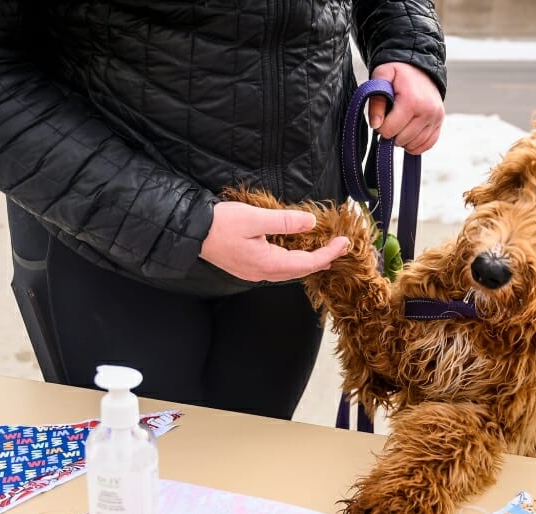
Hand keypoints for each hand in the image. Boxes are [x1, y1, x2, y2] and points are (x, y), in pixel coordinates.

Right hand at [200, 201, 349, 281]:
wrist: (191, 233)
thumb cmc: (220, 224)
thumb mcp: (255, 218)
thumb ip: (285, 221)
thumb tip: (311, 223)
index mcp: (268, 264)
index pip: (308, 263)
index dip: (329, 253)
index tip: (345, 243)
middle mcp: (262, 273)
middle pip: (300, 271)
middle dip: (322, 259)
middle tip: (339, 248)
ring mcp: (253, 272)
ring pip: (289, 271)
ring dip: (308, 261)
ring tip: (324, 252)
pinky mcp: (247, 267)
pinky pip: (277, 267)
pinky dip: (293, 260)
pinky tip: (296, 252)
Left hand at [368, 62, 444, 154]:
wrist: (419, 66)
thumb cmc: (398, 72)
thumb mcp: (381, 77)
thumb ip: (375, 101)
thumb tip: (376, 124)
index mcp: (412, 100)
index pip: (389, 130)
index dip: (380, 126)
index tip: (382, 116)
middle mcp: (427, 111)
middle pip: (401, 140)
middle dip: (392, 133)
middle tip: (390, 119)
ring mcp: (436, 118)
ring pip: (414, 145)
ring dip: (403, 140)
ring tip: (399, 125)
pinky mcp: (440, 122)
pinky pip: (428, 144)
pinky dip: (416, 144)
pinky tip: (409, 135)